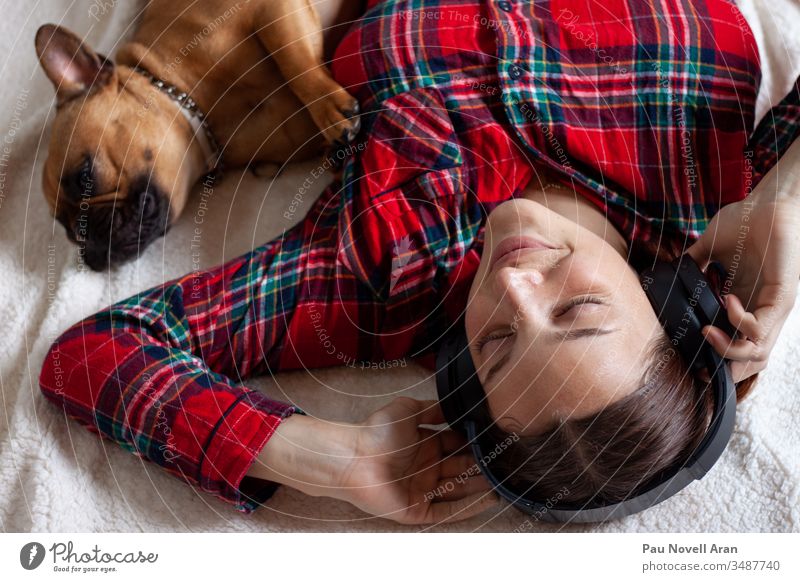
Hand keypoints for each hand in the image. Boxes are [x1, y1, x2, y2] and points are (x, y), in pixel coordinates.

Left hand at [338, 397, 497, 524]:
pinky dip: (469, 507)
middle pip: (460, 468)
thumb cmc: (376, 432)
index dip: (473, 444)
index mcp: (424, 445)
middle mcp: (426, 468)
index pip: (455, 445)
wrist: (354, 457)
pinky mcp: (418, 510)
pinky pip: (448, 511)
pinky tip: (490, 499)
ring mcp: (422, 490)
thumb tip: (453, 405)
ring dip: (480, 486)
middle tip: (505, 461)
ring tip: (504, 480)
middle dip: (480, 465)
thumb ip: (432, 409)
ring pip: (458, 490)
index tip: (494, 440)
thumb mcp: (407, 411)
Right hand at [687, 145, 799, 381]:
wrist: (770, 202)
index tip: (693, 362)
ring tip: (707, 332)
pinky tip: (725, 300)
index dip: (717, 361)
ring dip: (728, 350)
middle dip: (724, 371)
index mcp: (745, 305)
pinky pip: (760, 328)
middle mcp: (761, 312)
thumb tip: (668, 274)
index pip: (737, 347)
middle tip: (700, 365)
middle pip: (751, 362)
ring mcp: (773, 308)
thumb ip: (692, 264)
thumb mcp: (709, 248)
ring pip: (758, 354)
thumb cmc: (746, 220)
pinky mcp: (782, 298)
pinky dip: (738, 320)